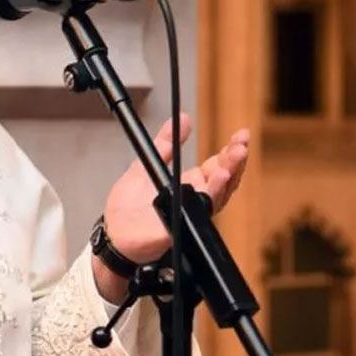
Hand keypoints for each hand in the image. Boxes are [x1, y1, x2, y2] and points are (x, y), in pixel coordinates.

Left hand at [94, 114, 250, 301]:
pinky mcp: (176, 229)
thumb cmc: (128, 209)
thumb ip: (165, 144)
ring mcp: (187, 216)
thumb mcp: (147, 166)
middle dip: (235, 162)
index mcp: (189, 185)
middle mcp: (193, 201)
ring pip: (216, 197)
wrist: (112, 236)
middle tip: (242, 144)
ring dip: (226, 178)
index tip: (241, 135)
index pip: (218, 167)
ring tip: (233, 160)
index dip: (231, 151)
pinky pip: (195, 215)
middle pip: (224, 181)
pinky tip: (214, 184)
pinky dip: (207, 198)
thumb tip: (182, 119)